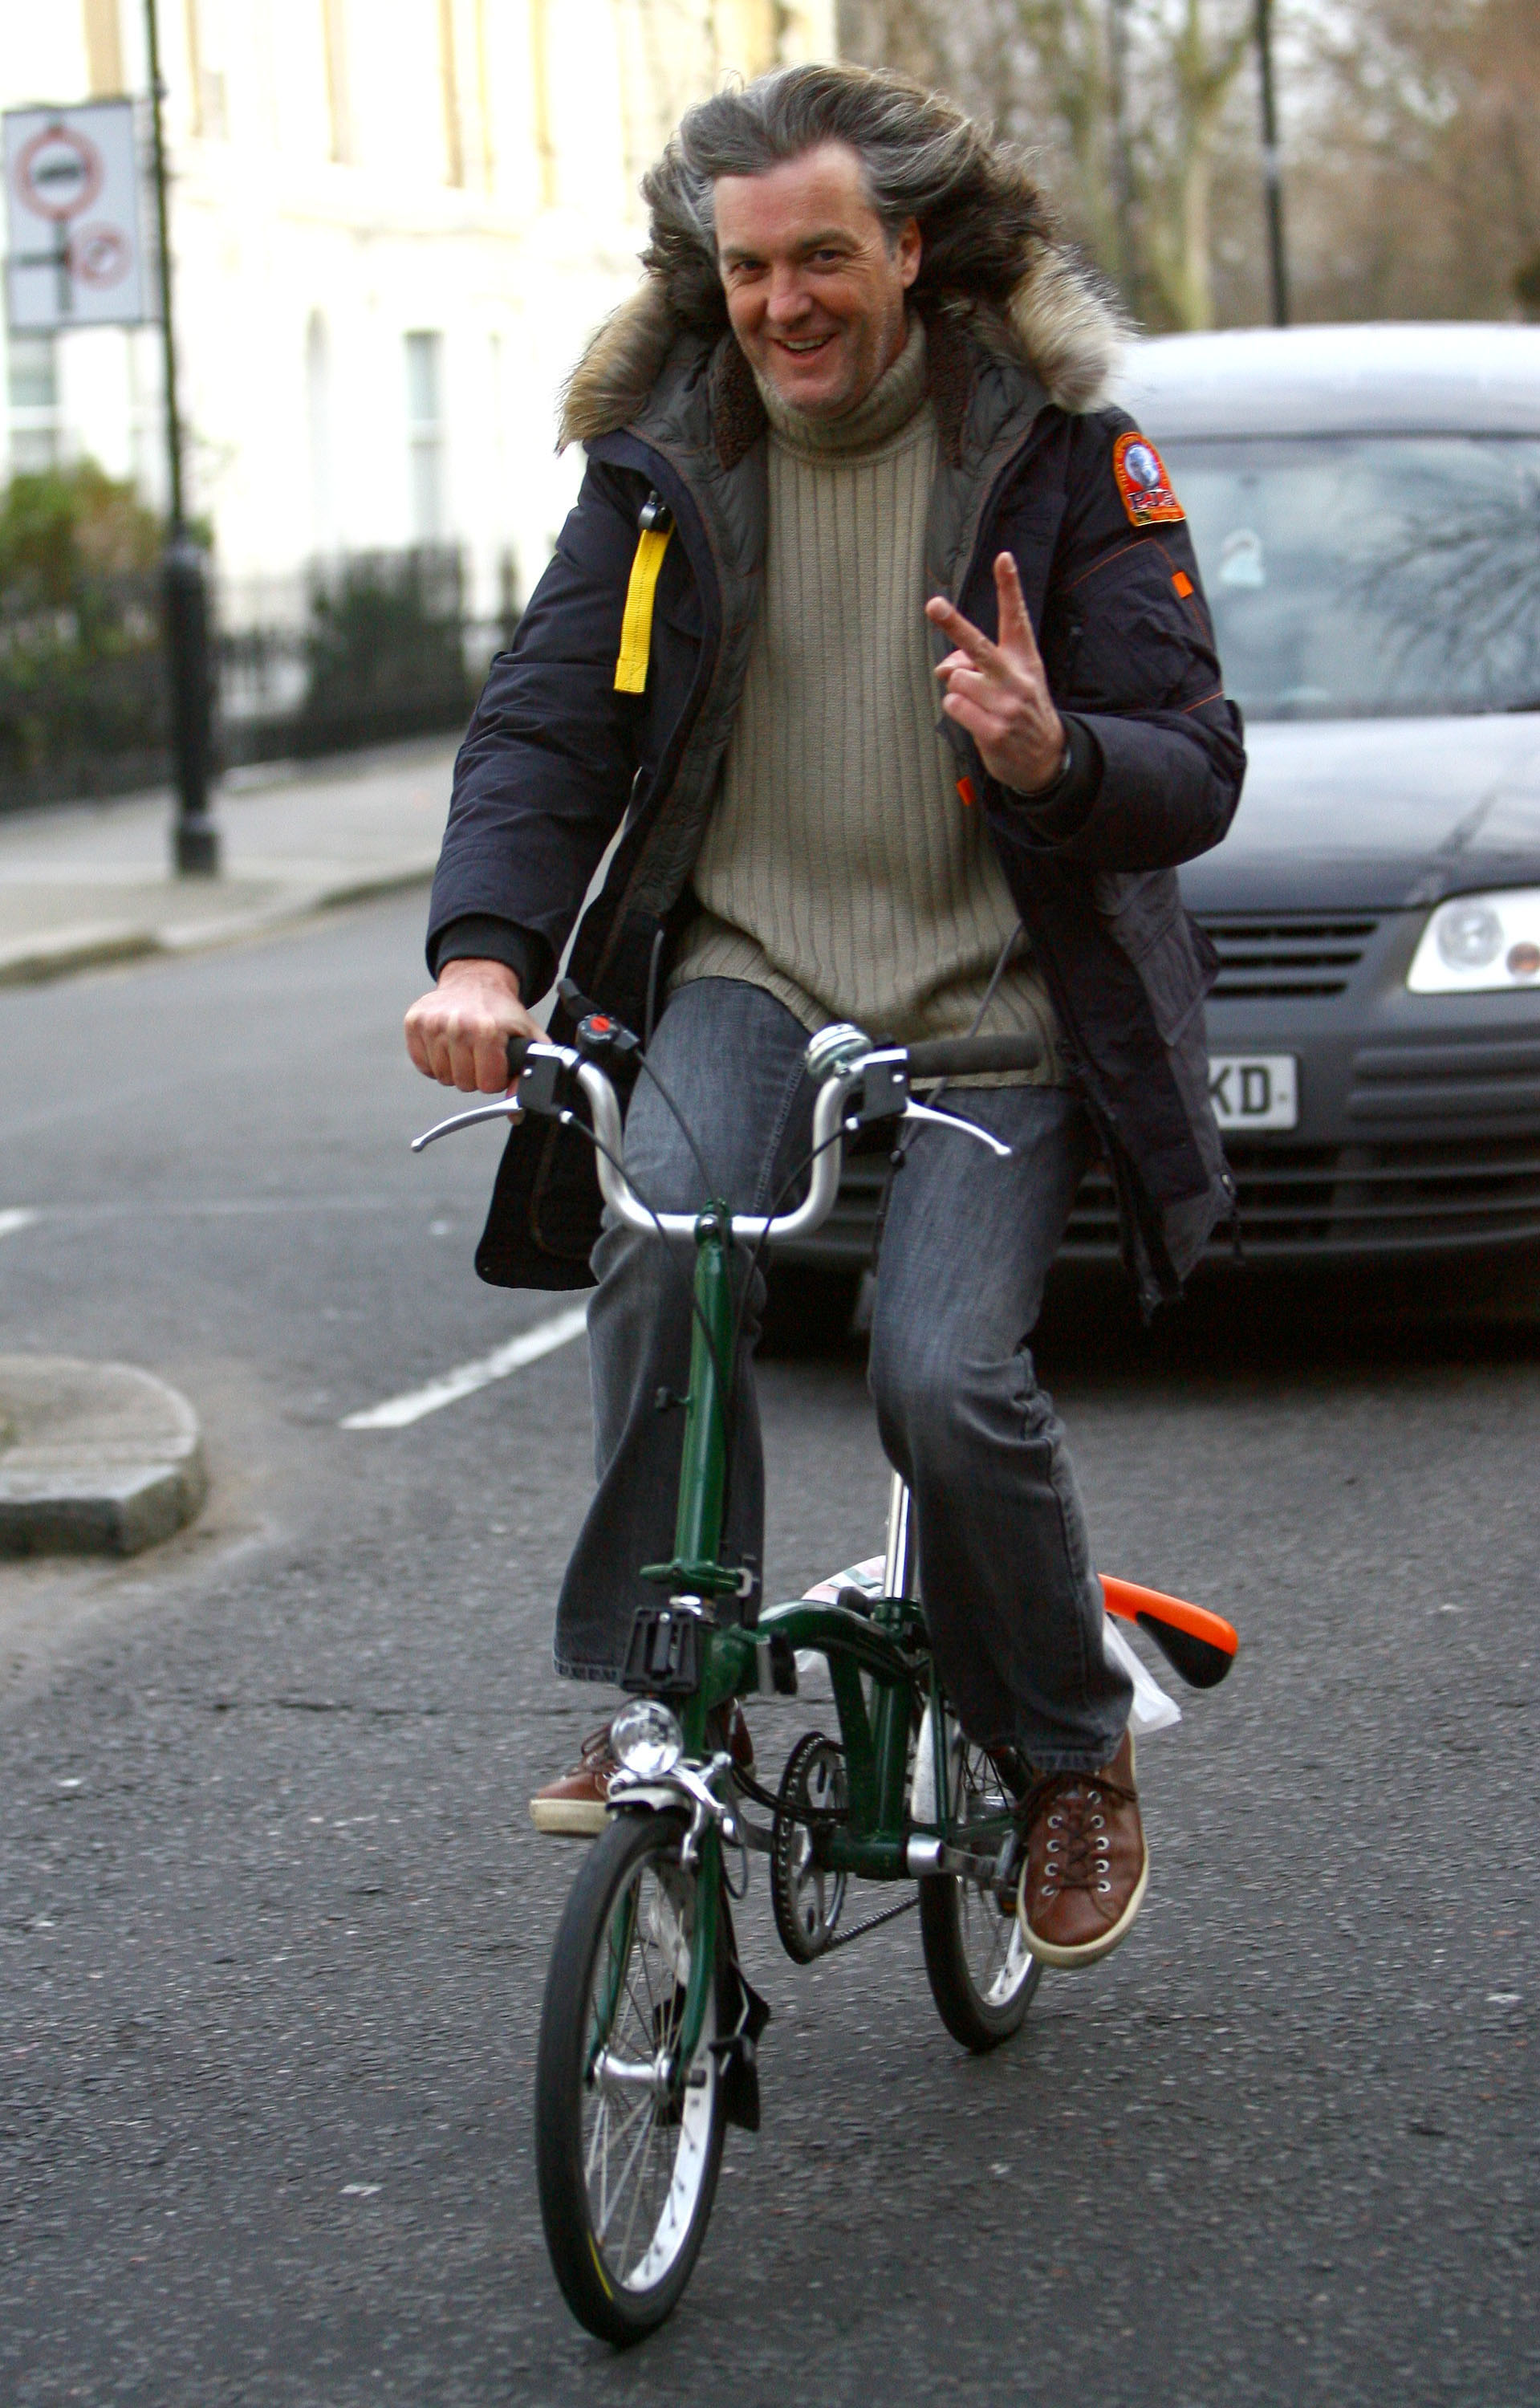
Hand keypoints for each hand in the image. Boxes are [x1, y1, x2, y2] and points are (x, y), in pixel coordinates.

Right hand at [404, 959, 542, 1093]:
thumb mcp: (527, 1037)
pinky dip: (434, 1062)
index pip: (487, 1084)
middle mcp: (457, 1026)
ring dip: (454, 1069)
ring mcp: (432, 1023)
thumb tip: (516, 1106)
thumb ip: (529, 1072)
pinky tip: (447, 1045)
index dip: (495, 1078)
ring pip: (442, 1077)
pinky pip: (422, 1065)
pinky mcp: (413, 1022)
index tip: (496, 1063)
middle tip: (480, 1054)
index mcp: (487, 1030)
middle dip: (475, 1075)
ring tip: (464, 1048)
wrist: (476, 980)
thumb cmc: (501, 1011)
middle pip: (464, 1083)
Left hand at [926, 553, 1066, 795]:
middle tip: (933, 604)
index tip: (1003, 558)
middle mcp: (1016, 677)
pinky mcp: (993, 730)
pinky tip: (977, 720)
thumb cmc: (1020, 709)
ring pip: (956, 680)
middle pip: (977, 645)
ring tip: (980, 704)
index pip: (1016, 617)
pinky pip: (953, 706)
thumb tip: (945, 668)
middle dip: (953, 624)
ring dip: (959, 690)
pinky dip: (957, 710)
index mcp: (1024, 658)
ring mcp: (1005, 705)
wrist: (1046, 758)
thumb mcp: (1008, 682)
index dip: (1009, 587)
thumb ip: (975, 665)